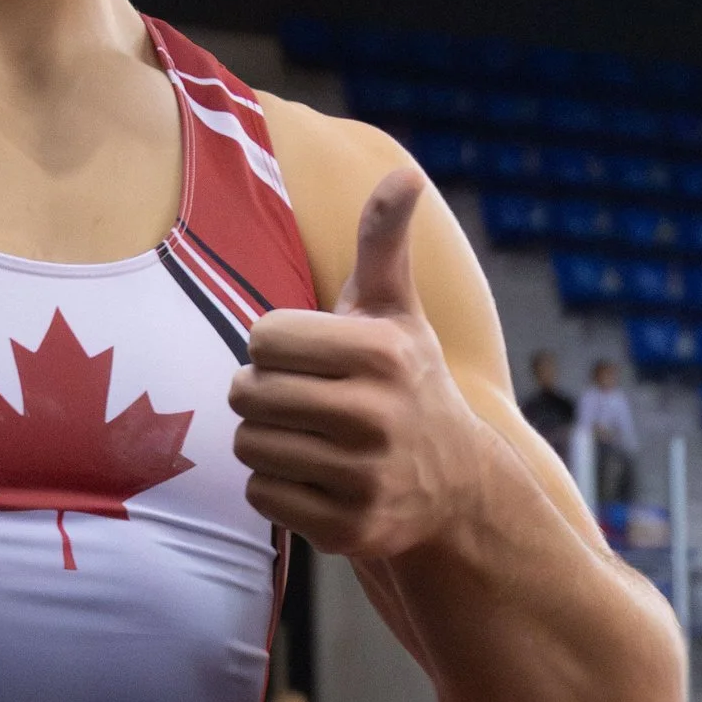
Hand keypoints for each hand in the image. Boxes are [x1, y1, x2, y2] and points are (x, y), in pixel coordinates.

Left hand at [227, 166, 488, 558]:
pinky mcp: (347, 529)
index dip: (274, 346)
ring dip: (266, 439)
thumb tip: (405, 172)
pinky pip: (261, 495)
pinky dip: (276, 486)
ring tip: (308, 437)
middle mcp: (375, 417)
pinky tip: (316, 477)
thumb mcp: (398, 311)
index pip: (262, 338)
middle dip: (262, 393)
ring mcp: (363, 478)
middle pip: (246, 393)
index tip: (310, 358)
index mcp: (381, 354)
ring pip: (249, 446)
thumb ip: (386, 242)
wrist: (455, 487)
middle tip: (301, 400)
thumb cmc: (406, 381)